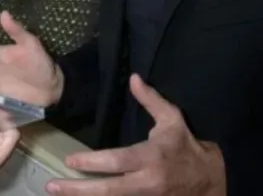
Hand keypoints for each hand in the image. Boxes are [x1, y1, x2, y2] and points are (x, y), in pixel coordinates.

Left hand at [46, 75, 225, 195]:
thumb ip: (150, 100)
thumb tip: (134, 78)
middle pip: (108, 190)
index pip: (118, 161)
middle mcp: (146, 181)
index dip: (93, 163)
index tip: (70, 161)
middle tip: (52, 185)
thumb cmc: (186, 146)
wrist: (210, 179)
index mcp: (151, 157)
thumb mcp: (172, 119)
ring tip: (57, 193)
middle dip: (78, 189)